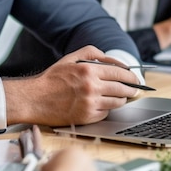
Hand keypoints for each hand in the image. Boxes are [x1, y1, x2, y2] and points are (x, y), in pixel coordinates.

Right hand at [3, 48, 140, 125]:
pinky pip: (106, 113)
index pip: (120, 73)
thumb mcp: (71, 58)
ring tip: (119, 96)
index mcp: (89, 70)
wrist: (36, 99)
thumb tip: (111, 58)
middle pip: (123, 89)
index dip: (131, 76)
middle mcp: (91, 87)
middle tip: (134, 89)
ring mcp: (90, 104)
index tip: (135, 79)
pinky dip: (106, 108)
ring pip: (117, 102)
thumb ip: (92, 53)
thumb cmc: (52, 78)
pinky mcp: (88, 117)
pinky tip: (101, 104)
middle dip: (131, 89)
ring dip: (121, 99)